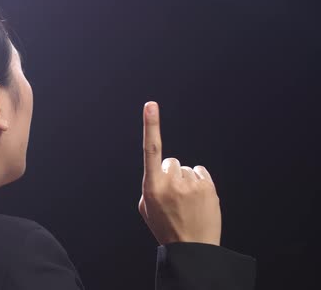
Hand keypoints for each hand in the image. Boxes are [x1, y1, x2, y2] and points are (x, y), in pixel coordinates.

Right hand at [138, 101, 221, 245]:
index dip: (150, 125)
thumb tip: (160, 170)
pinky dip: (198, 181)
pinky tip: (197, 198)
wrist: (193, 248)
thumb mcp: (146, 208)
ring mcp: (191, 184)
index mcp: (151, 187)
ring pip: (186, 168)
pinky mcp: (208, 186)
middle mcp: (171, 182)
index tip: (150, 105)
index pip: (150, 149)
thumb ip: (150, 184)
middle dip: (171, 173)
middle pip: (170, 161)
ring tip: (187, 202)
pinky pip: (200, 172)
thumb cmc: (166, 226)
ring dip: (186, 180)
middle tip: (174, 196)